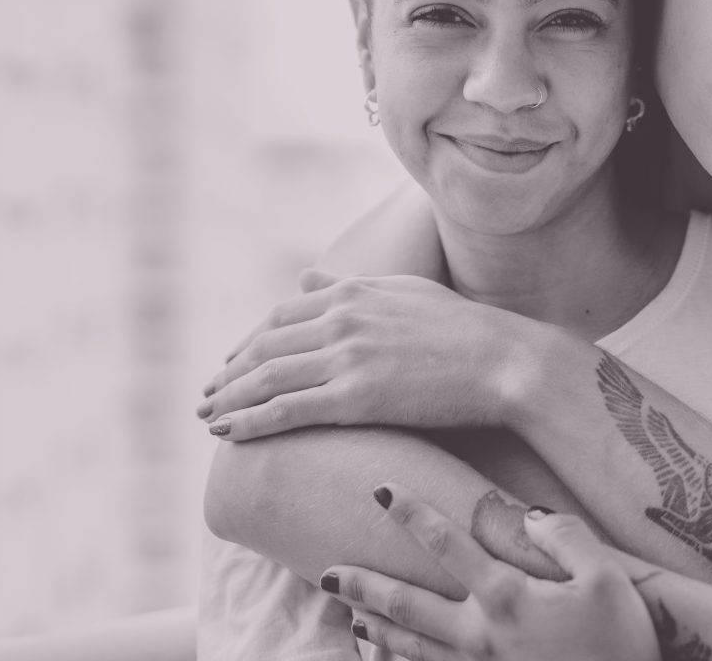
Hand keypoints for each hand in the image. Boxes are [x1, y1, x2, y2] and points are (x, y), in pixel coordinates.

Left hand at [199, 273, 556, 439]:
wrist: (504, 361)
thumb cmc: (463, 330)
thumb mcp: (401, 291)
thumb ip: (348, 287)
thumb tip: (303, 279)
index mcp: (352, 292)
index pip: (280, 317)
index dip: (247, 343)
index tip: (231, 365)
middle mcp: (341, 320)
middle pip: (264, 347)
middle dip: (228, 373)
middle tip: (207, 395)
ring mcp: (347, 357)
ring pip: (267, 379)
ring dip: (229, 399)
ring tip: (208, 417)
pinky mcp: (356, 397)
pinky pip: (288, 409)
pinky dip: (251, 420)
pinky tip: (230, 432)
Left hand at [324, 483, 656, 660]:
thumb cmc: (623, 643)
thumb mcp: (607, 579)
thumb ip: (564, 537)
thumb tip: (524, 514)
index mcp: (507, 598)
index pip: (447, 545)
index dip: (411, 514)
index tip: (380, 490)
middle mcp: (481, 637)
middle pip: (408, 606)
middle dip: (364, 585)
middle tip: (326, 571)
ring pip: (411, 650)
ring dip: (376, 629)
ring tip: (349, 614)